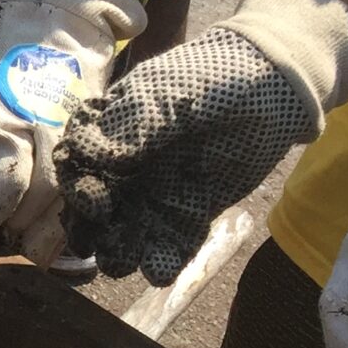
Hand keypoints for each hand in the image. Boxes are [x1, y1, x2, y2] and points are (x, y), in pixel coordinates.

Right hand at [58, 0, 347, 284]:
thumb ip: (129, 125)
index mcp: (109, 135)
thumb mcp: (165, 93)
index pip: (76, 165)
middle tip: (104, 226)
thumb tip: (89, 156)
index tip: (92, 194)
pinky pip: (171, 244)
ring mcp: (158, 194)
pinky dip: (160, 262)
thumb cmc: (211, 77)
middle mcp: (126, 170)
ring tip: (125, 260)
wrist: (272, 84)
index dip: (74, 184)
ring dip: (117, 251)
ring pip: (125, 233)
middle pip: (93, 209)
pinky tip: (158, 270)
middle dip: (90, 227)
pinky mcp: (192, 214)